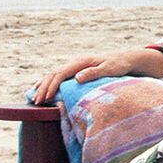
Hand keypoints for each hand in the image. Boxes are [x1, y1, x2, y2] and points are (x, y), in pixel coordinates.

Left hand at [30, 48, 162, 104]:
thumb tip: (59, 98)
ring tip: (47, 95)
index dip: (42, 86)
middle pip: (57, 73)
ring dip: (56, 82)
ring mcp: (92, 63)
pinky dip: (86, 73)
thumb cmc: (107, 72)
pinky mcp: (105, 65)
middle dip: (45, 87)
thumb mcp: (90, 80)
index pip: (54, 75)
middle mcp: (80, 63)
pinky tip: (78, 78)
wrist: (129, 61)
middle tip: (36, 101)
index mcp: (74, 67)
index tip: (33, 98)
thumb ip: (75, 86)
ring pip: (69, 70)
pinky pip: (94, 69)